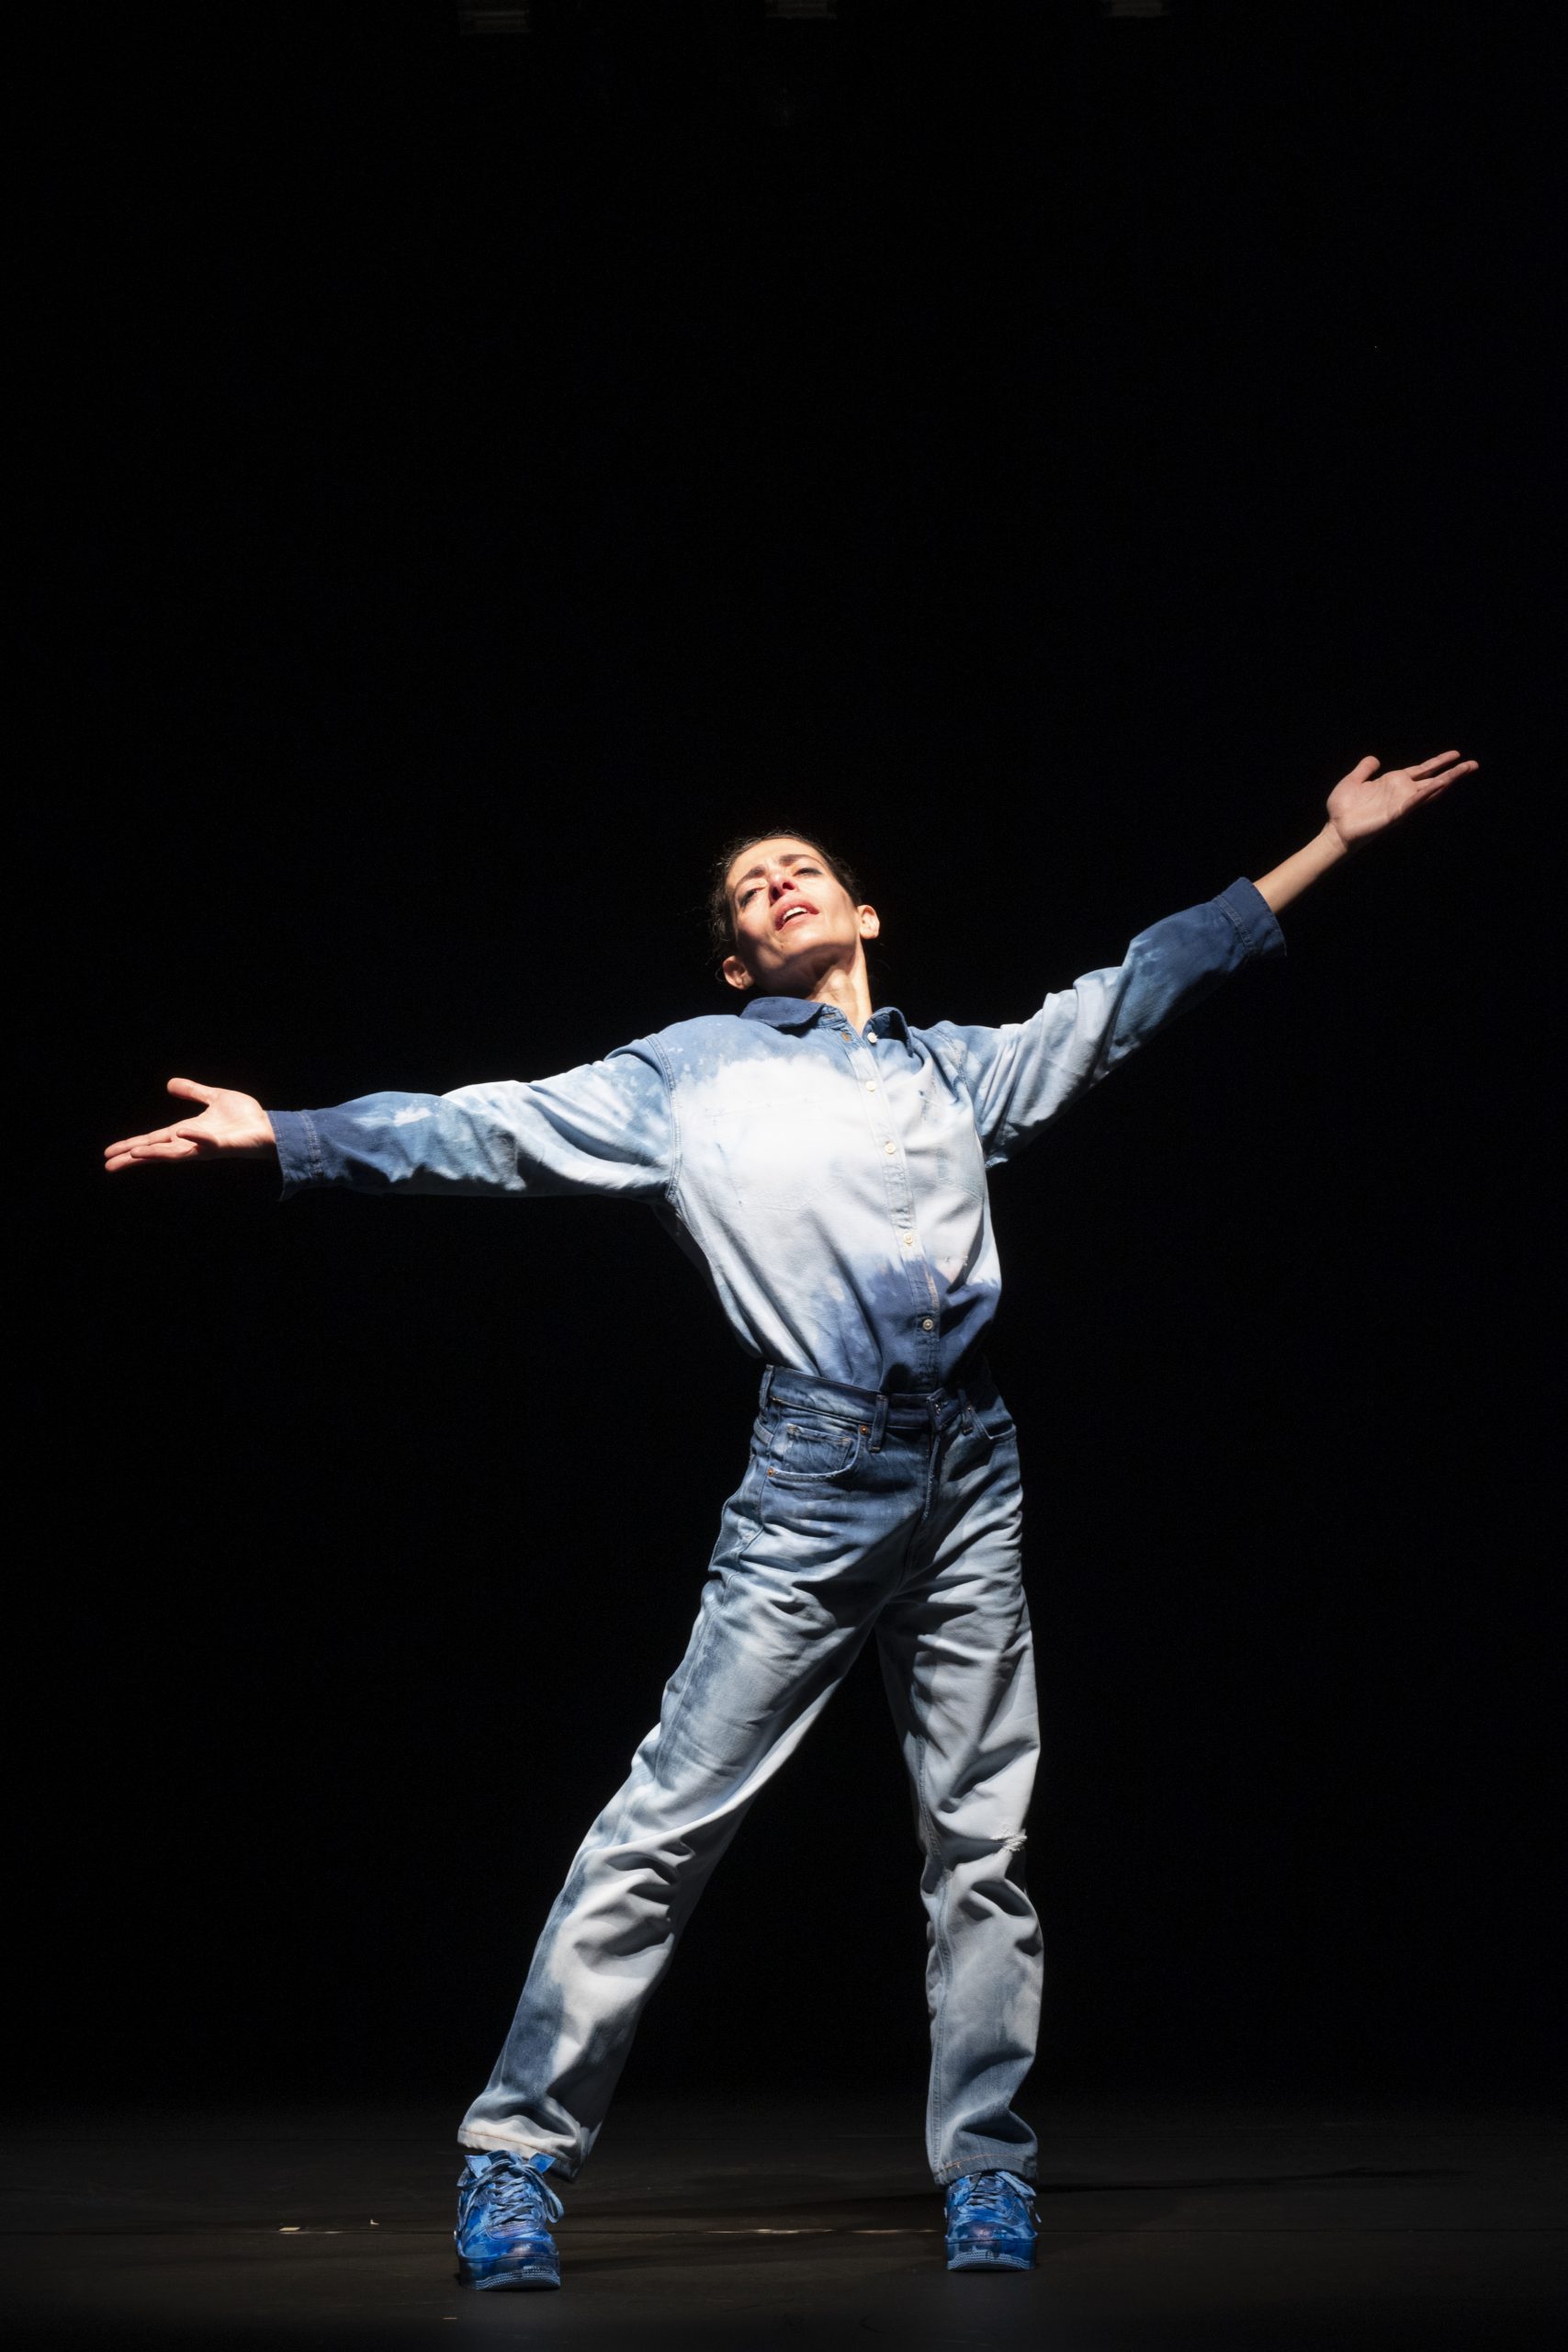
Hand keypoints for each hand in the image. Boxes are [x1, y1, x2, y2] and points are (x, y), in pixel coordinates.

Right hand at [104, 1078, 276, 1171]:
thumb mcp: (213, 1097)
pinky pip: (207, 1144)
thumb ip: (193, 1092)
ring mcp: (207, 1146)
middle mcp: (193, 1142)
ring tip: (134, 1152)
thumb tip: (169, 1083)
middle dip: (134, 1156)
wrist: (269, 1126)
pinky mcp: (224, 1146)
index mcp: (187, 1132)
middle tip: (109, 1164)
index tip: (110, 1154)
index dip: (132, 1145)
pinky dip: (194, 1138)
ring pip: (176, 1152)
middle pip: (157, 1151)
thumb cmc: (244, 1117)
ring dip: (156, 1152)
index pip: (154, 1140)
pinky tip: (181, 1133)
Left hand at [1326, 750, 1477, 849]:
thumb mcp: (1353, 780)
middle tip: (1474, 764)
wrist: (1336, 828)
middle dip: (1453, 772)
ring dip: (1448, 780)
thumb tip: (1374, 759)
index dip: (1438, 762)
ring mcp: (1401, 803)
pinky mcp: (1396, 814)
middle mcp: (1402, 792)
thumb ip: (1365, 769)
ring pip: (1430, 790)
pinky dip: (1426, 794)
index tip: (1456, 754)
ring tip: (1465, 770)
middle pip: (1433, 779)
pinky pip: (1414, 803)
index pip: (1422, 770)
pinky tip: (1439, 785)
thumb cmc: (1343, 808)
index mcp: (1394, 782)